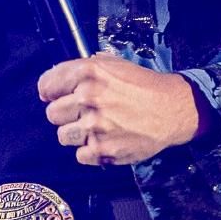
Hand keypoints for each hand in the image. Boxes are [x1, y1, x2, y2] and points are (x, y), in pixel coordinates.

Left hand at [38, 52, 209, 165]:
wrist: (173, 109)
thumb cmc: (143, 85)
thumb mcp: (115, 64)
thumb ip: (84, 69)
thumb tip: (56, 82)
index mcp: (89, 73)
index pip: (47, 85)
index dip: (51, 91)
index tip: (55, 96)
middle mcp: (89, 98)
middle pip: (52, 113)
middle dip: (66, 114)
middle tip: (85, 113)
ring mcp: (95, 126)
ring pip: (62, 136)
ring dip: (76, 134)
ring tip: (97, 128)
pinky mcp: (102, 150)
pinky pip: (79, 155)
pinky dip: (91, 151)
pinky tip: (106, 140)